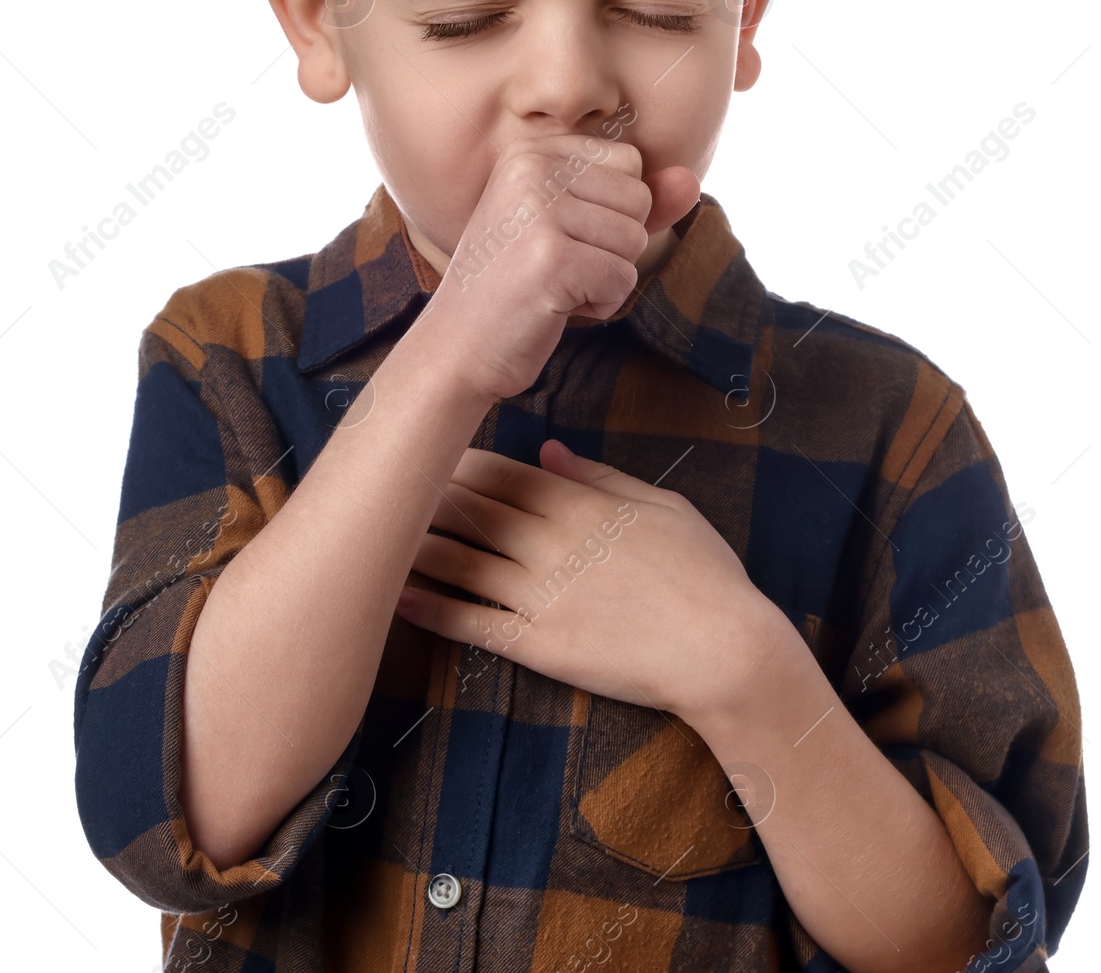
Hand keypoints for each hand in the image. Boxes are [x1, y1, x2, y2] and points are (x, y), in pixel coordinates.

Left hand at [393, 438, 779, 720]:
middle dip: (427, 494)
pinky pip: (473, 623)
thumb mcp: (662, 505)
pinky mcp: (538, 645)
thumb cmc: (705, 573)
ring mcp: (540, 595)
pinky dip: (432, 608)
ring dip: (418, 544)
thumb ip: (601, 477)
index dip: (460, 463)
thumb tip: (549, 451)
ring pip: (462, 560)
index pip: (503, 474)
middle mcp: (551, 543)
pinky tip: (398, 596)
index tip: (427, 452)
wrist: (724, 650)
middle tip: (384, 484)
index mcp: (581, 504)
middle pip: (473, 509)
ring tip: (376, 533)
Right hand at [412, 133, 699, 404]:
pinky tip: (553, 306)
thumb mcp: (573, 228)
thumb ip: (633, 201)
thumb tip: (691, 180)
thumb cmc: (516, 285)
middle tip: (555, 265)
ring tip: (553, 284)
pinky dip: (599, 305)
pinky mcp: (550, 258)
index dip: (611, 212)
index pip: (629, 162)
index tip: (557, 235)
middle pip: (638, 198)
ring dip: (606, 277)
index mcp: (531, 149)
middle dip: (613, 246)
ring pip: (635, 241)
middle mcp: (530, 167)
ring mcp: (538, 210)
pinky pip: (622, 280)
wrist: (457, 347)